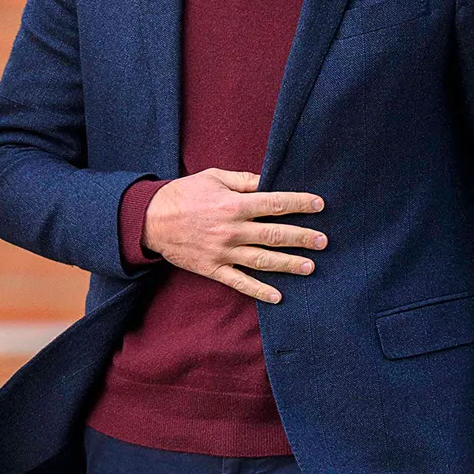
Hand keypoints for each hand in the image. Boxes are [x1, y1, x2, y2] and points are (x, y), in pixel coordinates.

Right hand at [141, 169, 325, 303]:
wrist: (150, 220)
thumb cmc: (183, 194)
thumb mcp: (214, 177)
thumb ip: (244, 181)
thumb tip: (270, 182)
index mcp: (234, 205)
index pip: (275, 203)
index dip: (300, 203)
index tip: (319, 205)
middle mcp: (232, 230)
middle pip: (275, 234)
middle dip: (302, 237)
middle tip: (323, 241)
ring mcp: (223, 252)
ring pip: (263, 260)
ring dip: (288, 265)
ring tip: (310, 267)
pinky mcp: (213, 269)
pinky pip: (240, 282)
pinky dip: (259, 290)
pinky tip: (278, 296)